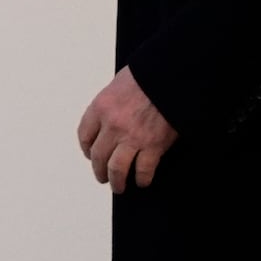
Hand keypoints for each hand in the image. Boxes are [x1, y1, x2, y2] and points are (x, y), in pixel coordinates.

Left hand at [77, 66, 177, 193]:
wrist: (175, 75)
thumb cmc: (151, 74)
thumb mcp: (122, 81)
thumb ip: (114, 100)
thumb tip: (115, 113)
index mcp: (102, 106)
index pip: (85, 135)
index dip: (87, 149)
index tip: (91, 154)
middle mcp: (113, 124)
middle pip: (98, 156)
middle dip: (99, 170)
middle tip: (103, 176)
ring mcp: (132, 137)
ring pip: (116, 169)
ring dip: (116, 181)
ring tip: (119, 186)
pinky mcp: (153, 145)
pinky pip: (143, 170)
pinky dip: (142, 179)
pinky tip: (143, 181)